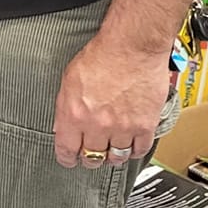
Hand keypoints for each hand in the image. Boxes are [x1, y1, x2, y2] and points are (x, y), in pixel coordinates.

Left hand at [53, 33, 171, 170]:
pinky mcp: (145, 125)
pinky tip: (130, 146)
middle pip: (92, 157)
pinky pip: (139, 150)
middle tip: (90, 156)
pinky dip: (134, 151)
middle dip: (89, 158)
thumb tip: (63, 127)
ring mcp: (123, 127)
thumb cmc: (101, 55)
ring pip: (116, 157)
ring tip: (111, 152)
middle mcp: (98, 125)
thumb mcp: (69, 81)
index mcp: (74, 114)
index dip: (67, 158)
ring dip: (112, 157)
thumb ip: (65, 108)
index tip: (69, 160)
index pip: (66, 150)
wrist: (132, 46)